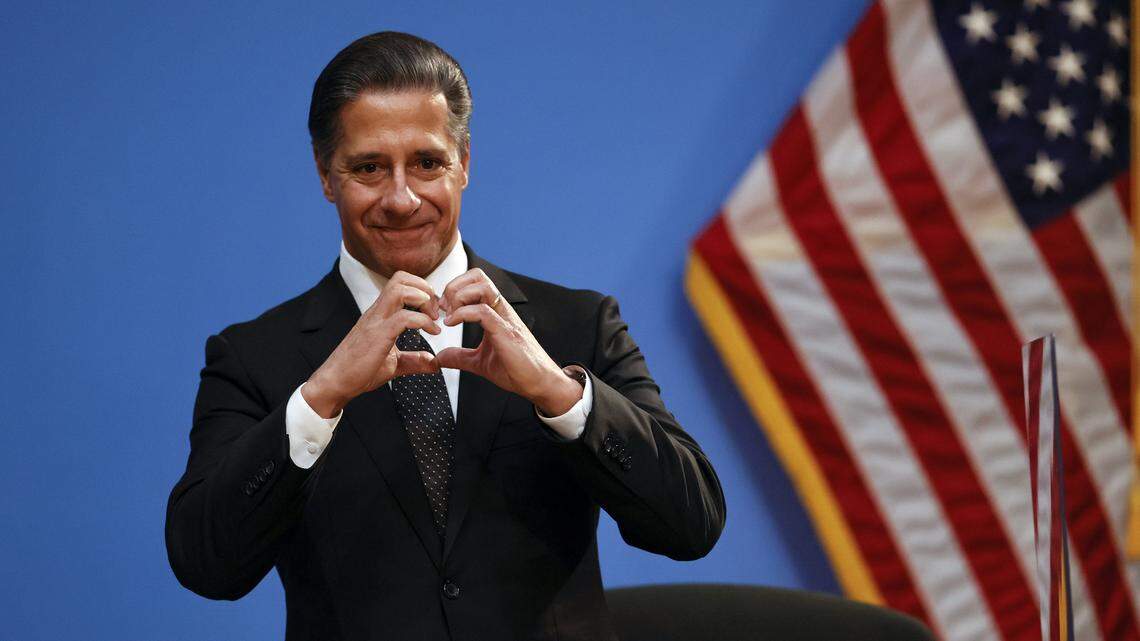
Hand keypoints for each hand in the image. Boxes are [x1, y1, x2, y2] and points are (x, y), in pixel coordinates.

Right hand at [303, 271, 442, 417]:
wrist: (335, 383)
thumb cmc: (359, 371)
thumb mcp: (393, 364)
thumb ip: (414, 360)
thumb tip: (433, 362)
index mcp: (380, 314)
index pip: (400, 283)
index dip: (422, 290)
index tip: (434, 311)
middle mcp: (377, 312)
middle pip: (401, 278)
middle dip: (425, 288)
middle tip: (435, 311)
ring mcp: (376, 322)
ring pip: (400, 290)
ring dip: (423, 299)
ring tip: (432, 318)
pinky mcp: (378, 335)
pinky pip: (403, 317)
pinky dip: (423, 321)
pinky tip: (432, 333)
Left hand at [435, 268, 582, 415]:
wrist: (538, 383)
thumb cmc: (516, 369)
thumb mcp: (479, 362)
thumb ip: (459, 356)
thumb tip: (439, 358)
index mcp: (495, 312)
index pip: (475, 282)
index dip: (454, 289)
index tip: (442, 309)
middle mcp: (501, 310)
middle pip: (478, 276)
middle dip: (454, 286)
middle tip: (443, 308)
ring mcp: (505, 319)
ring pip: (482, 286)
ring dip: (458, 296)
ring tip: (449, 315)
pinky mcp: (506, 332)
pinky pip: (483, 311)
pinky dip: (462, 314)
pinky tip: (451, 324)